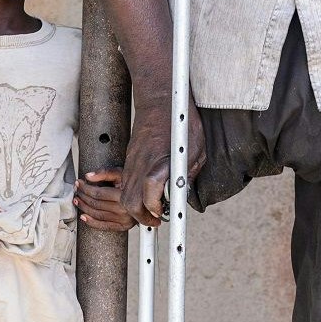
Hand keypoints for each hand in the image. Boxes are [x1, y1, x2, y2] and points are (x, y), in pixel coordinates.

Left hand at [74, 167, 137, 230]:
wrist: (149, 197)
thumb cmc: (135, 183)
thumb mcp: (122, 174)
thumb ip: (105, 173)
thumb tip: (88, 176)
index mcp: (124, 196)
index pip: (98, 193)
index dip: (85, 188)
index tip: (79, 183)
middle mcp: (124, 209)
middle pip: (96, 204)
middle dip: (83, 196)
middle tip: (77, 191)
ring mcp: (124, 220)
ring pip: (97, 214)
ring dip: (84, 208)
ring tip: (77, 201)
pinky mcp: (123, 226)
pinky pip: (104, 226)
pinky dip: (91, 222)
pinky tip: (83, 217)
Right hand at [117, 103, 205, 227]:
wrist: (159, 101)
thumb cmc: (181, 122)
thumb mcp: (196, 148)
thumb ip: (189, 173)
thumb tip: (183, 194)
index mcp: (161, 160)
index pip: (151, 189)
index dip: (154, 206)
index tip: (162, 213)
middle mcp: (143, 164)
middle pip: (130, 200)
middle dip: (141, 216)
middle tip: (156, 219)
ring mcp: (133, 162)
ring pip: (124, 193)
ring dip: (136, 207)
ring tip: (152, 210)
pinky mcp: (130, 159)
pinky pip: (125, 183)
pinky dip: (133, 194)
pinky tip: (146, 194)